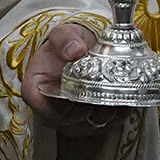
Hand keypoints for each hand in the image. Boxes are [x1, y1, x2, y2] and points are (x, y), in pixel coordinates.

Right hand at [20, 19, 125, 137]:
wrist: (81, 51)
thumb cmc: (67, 45)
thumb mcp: (63, 34)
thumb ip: (65, 39)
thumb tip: (75, 50)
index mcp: (36, 92)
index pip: (46, 110)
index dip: (66, 104)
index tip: (83, 87)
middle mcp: (50, 112)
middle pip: (72, 120)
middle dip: (92, 106)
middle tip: (108, 88)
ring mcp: (70, 122)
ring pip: (91, 125)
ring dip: (108, 110)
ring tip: (119, 90)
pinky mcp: (89, 125)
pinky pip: (106, 125)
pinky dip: (117, 113)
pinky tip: (123, 96)